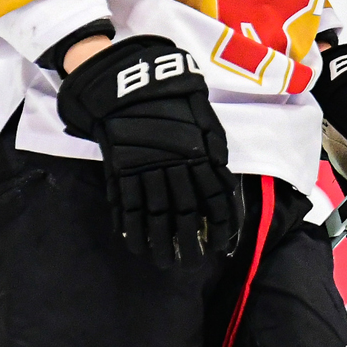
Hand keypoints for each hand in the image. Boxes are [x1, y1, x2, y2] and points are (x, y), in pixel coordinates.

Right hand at [57, 35, 237, 267]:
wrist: (130, 83)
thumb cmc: (172, 97)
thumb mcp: (204, 117)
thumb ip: (215, 149)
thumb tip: (224, 182)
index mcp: (200, 153)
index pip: (214, 198)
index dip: (219, 224)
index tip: (220, 244)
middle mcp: (175, 167)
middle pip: (185, 213)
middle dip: (189, 242)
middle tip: (192, 263)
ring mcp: (146, 171)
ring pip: (156, 216)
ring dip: (161, 243)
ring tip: (165, 262)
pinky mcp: (121, 171)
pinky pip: (127, 207)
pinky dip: (131, 229)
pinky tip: (136, 245)